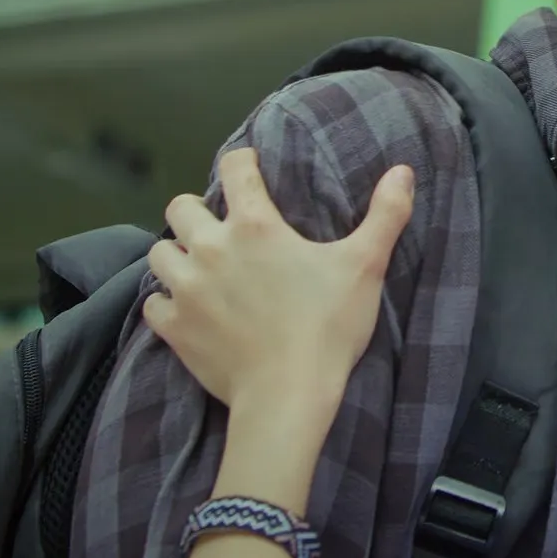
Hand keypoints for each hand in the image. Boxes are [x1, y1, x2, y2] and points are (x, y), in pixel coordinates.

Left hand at [144, 149, 414, 416]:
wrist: (287, 396)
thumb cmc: (327, 326)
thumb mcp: (365, 266)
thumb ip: (385, 215)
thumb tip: (403, 171)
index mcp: (254, 225)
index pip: (234, 169)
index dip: (242, 161)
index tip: (250, 167)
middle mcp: (210, 248)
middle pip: (182, 207)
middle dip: (198, 209)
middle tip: (221, 227)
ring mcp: (186, 289)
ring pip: (159, 252)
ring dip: (177, 253)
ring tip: (198, 266)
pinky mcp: (173, 327)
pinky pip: (153, 302)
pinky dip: (167, 301)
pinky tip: (187, 308)